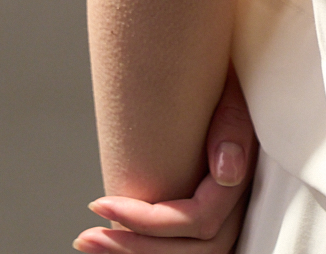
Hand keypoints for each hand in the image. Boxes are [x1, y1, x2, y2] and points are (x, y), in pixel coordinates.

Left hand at [75, 68, 257, 252]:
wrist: (226, 88)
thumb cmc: (224, 91)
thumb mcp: (232, 95)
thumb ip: (233, 127)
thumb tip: (226, 170)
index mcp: (239, 185)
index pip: (196, 220)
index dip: (147, 221)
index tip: (99, 203)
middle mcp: (235, 213)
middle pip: (187, 251)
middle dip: (132, 247)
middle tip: (86, 236)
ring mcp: (224, 223)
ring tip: (91, 244)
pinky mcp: (204, 226)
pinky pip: (180, 250)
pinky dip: (148, 252)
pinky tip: (116, 247)